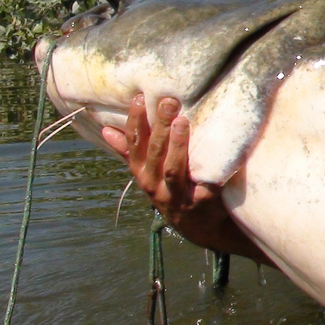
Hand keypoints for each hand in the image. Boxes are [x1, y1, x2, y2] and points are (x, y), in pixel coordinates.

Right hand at [101, 94, 235, 250]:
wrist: (198, 227)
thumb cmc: (172, 190)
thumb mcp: (148, 174)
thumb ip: (130, 152)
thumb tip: (106, 130)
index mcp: (141, 173)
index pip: (134, 144)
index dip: (135, 121)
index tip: (139, 97)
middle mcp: (154, 185)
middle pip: (154, 153)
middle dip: (160, 126)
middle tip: (168, 101)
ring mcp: (176, 195)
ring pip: (173, 169)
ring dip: (177, 145)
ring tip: (182, 122)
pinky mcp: (200, 203)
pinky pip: (205, 186)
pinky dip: (209, 172)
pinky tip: (217, 153)